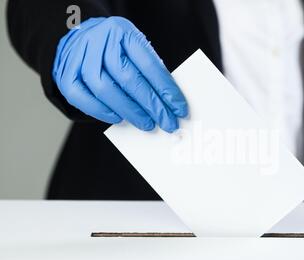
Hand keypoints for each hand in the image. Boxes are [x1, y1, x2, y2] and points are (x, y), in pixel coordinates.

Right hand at [52, 17, 187, 131]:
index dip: (166, 89)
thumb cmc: (113, 48)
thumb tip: (168, 102)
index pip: (149, 64)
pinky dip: (102, 112)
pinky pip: (82, 98)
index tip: (179, 108)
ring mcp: (80, 57)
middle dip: (152, 105)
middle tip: (166, 122)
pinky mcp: (65, 74)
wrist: (78, 38)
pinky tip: (118, 118)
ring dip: (129, 111)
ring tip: (146, 123)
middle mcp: (99, 41)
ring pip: (105, 89)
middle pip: (128, 79)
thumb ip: (148, 71)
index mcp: (122, 32)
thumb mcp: (133, 49)